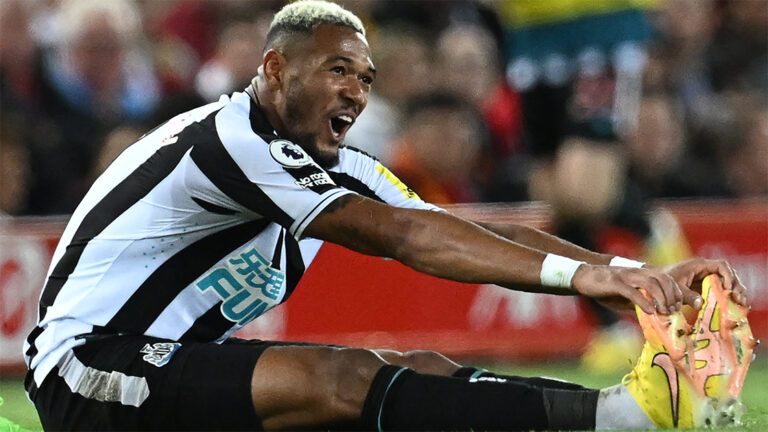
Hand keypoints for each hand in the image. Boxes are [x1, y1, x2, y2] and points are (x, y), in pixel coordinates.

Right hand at [571, 264, 685, 314]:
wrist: (584, 277)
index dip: (676, 291)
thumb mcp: (626, 294)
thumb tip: (654, 315)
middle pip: (662, 279)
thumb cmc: (605, 287)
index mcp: (641, 273)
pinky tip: (650, 311)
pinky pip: (632, 292)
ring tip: (664, 312)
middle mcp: (637, 272)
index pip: (666, 278)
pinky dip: (643, 302)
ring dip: (661, 298)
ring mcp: (626, 277)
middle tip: (672, 310)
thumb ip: (639, 301)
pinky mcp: (615, 283)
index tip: (678, 306)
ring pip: (651, 284)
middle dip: (672, 295)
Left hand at [661, 258, 747, 306]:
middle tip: (739, 299)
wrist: (655, 282)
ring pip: (727, 282)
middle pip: (728, 274)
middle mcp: (706, 270)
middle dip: (736, 285)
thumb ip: (687, 295)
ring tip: (741, 303)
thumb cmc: (663, 281)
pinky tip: (733, 305)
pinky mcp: (706, 287)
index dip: (728, 276)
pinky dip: (727, 297)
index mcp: (699, 265)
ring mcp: (707, 278)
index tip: (728, 288)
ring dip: (735, 291)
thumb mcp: (675, 288)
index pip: (721, 265)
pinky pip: (720, 290)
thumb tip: (700, 304)